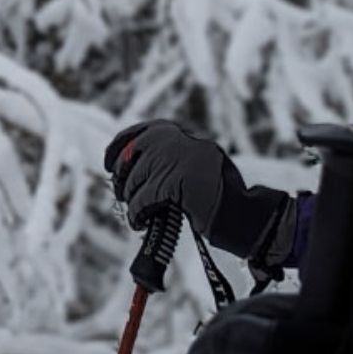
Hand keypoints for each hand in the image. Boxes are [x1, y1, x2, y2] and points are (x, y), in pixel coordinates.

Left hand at [105, 120, 294, 268]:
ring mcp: (180, 159)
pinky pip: (143, 198)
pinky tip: (140, 222)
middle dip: (123, 178)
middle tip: (123, 195)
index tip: (110, 164)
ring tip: (138, 214)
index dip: (119, 147)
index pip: (141, 131)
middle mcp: (181, 141)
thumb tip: (124, 164)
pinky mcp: (178, 181)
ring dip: (132, 200)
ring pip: (136, 179)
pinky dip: (137, 213)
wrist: (243, 216)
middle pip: (132, 155)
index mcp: (184, 135)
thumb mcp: (192, 167)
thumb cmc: (216, 198)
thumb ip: (166, 159)